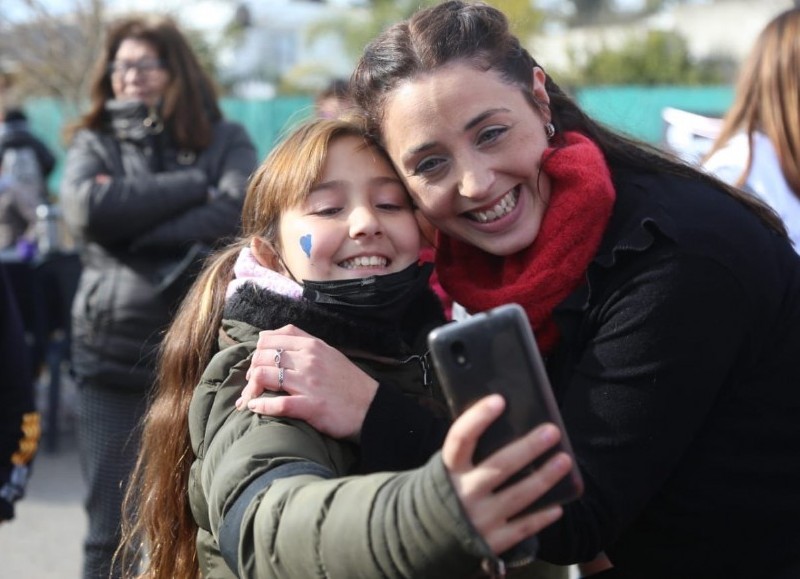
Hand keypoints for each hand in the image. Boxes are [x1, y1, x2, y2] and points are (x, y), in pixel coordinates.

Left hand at [238, 324, 378, 440]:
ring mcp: (309, 383)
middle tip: (252, 384)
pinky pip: (277, 404)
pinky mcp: (311, 406)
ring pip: (264, 376)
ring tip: (249, 397)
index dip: (258, 349)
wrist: (372, 408)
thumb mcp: (329, 354)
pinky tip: (256, 408)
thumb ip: (303, 345)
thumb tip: (270, 339)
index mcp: (313, 346)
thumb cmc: (349, 383)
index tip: (258, 362)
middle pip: (263, 356)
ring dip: (250, 389)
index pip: (272, 337)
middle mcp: (309, 360)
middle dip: (251, 370)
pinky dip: (261, 406)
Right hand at [443, 395, 570, 554]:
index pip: (460, 439)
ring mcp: (478, 519)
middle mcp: (463, 493)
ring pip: (517, 496)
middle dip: (528, 448)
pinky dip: (541, 516)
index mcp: (448, 470)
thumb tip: (507, 423)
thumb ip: (469, 453)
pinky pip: (522, 527)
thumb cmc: (447, 490)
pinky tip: (558, 505)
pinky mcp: (491, 541)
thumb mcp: (449, 469)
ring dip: (544, 478)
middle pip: (499, 466)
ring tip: (564, 460)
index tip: (499, 400)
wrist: (427, 536)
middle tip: (551, 431)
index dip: (478, 418)